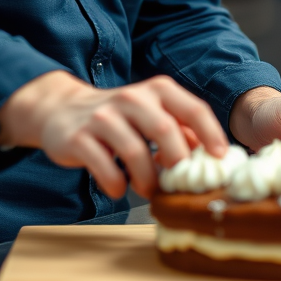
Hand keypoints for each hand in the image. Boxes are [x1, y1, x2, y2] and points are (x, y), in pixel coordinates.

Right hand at [0, 70, 227, 198]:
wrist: (61, 110)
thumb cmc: (118, 117)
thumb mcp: (151, 114)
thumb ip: (180, 128)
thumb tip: (209, 152)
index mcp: (156, 90)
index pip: (191, 108)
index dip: (210, 133)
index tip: (219, 158)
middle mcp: (130, 98)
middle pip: (165, 130)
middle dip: (177, 163)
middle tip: (178, 184)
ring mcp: (102, 117)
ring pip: (135, 151)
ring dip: (147, 180)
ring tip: (149, 190)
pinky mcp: (79, 138)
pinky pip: (105, 167)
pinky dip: (117, 184)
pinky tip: (119, 187)